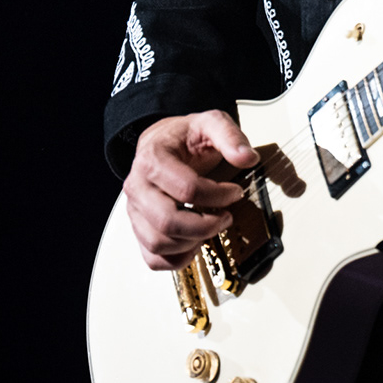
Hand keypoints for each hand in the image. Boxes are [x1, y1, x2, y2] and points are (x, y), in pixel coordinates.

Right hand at [122, 110, 258, 270]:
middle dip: (205, 226)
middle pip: (167, 222)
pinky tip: (195, 243)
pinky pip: (152, 258)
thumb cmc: (185, 137)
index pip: (186, 189)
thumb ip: (230, 136)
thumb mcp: (210, 123)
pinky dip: (177, 259)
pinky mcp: (139, 228)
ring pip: (158, 243)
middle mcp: (138, 187)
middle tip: (226, 217)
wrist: (162, 142)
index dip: (218, 196)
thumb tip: (247, 158)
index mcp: (153, 159)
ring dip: (192, 242)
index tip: (235, 192)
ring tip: (211, 227)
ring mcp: (135, 210)